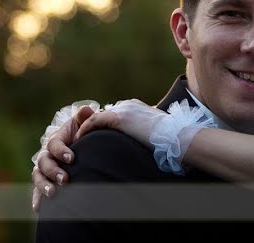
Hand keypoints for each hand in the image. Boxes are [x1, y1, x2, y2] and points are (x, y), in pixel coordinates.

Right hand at [30, 104, 94, 211]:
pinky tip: (39, 208)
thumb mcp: (84, 126)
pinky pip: (37, 191)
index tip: (71, 158)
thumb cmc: (84, 136)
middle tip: (65, 179)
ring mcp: (44, 169)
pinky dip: (37, 199)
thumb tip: (86, 110)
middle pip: (43, 162)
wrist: (83, 150)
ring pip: (38, 176)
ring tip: (53, 193)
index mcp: (55, 140)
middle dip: (53, 171)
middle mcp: (46, 154)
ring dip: (43, 185)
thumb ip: (85, 118)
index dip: (61, 151)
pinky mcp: (45, 182)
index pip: (54, 145)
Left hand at [77, 99, 214, 173]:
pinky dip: (85, 130)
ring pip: (97, 117)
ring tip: (77, 141)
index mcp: (137, 107)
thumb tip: (147, 150)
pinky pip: (94, 121)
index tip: (95, 138)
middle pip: (104, 114)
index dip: (104, 126)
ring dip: (85, 129)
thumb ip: (146, 137)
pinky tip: (79, 141)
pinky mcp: (119, 117)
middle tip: (82, 140)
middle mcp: (129, 104)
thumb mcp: (156, 135)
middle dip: (92, 127)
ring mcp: (123, 109)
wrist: (177, 137)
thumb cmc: (171, 140)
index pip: (115, 114)